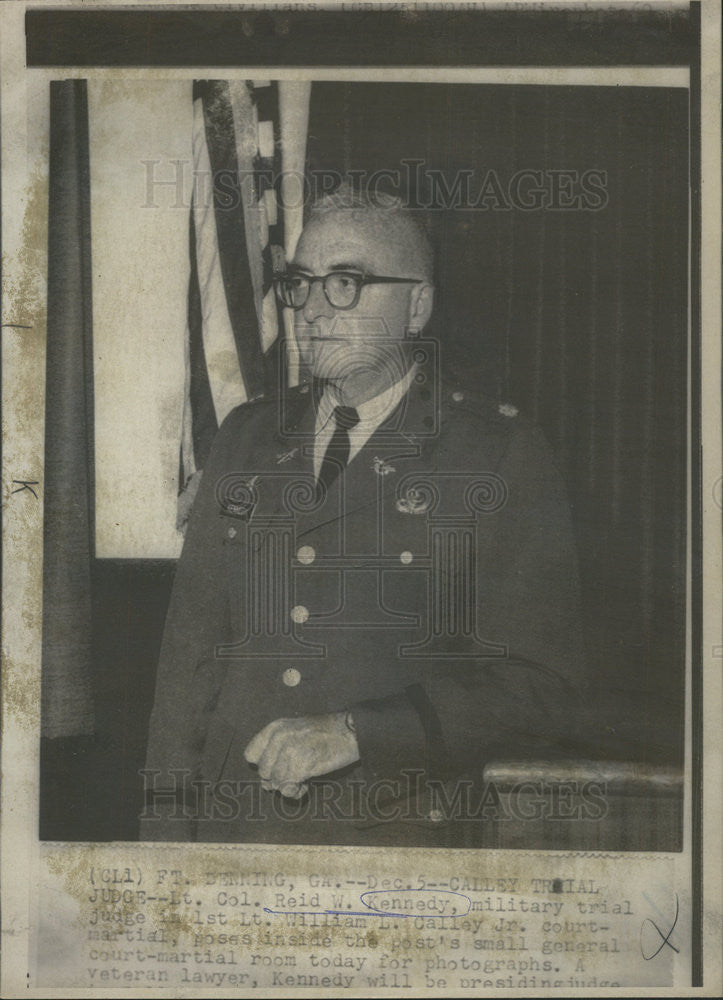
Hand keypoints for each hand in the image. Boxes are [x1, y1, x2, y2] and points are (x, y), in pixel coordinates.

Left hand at [244, 712, 359, 798]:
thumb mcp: (295, 732)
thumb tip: (265, 784)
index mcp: (275, 728)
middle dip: (278, 777)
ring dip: (289, 785)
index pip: (250, 754)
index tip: (278, 766)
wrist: (351, 731)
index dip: (263, 765)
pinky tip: (306, 785)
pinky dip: (296, 791)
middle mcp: (279, 738)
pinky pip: (288, 789)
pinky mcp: (301, 766)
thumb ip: (277, 753)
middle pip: (263, 772)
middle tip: (296, 774)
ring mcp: (289, 751)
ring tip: (303, 779)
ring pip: (276, 782)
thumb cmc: (325, 733)